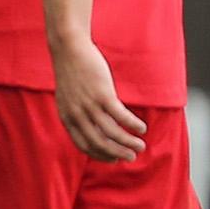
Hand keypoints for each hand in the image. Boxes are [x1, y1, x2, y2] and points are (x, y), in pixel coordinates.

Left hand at [51, 37, 144, 160]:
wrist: (69, 49)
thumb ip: (77, 114)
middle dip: (118, 154)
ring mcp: (90, 106)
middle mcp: (77, 116)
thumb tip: (94, 127)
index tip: (114, 159)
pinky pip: (121, 116)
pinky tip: (142, 128)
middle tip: (131, 158)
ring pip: (113, 133)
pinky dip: (133, 125)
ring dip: (129, 143)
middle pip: (100, 143)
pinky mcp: (103, 94)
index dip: (101, 155)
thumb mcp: (68, 98)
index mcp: (67, 119)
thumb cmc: (72, 73)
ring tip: (141, 147)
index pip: (84, 145)